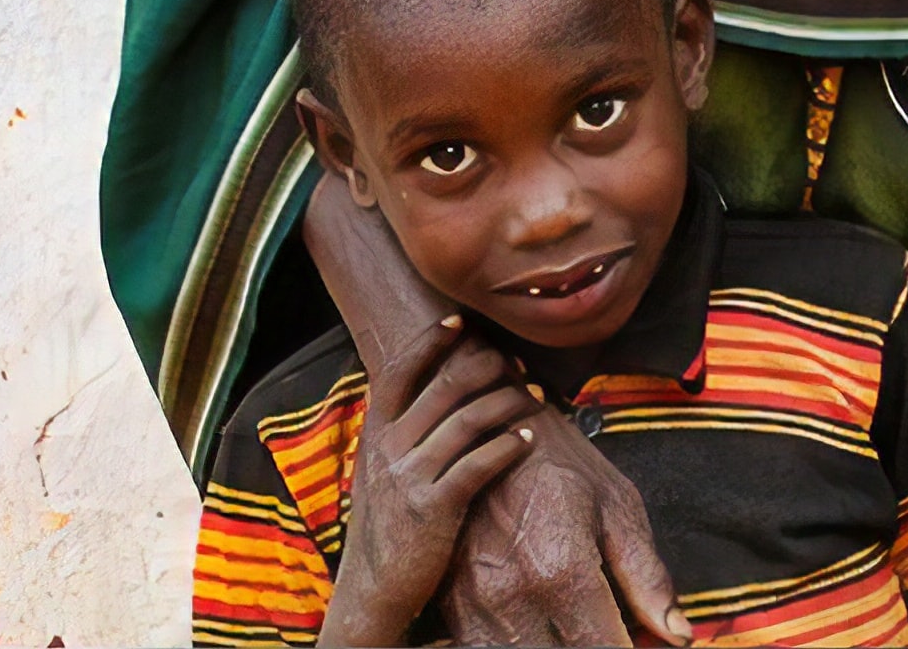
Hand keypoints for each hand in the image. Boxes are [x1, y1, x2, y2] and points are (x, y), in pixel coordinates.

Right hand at [317, 316, 539, 646]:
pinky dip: (508, 445)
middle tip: (516, 364)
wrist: (373, 586)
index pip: (399, 372)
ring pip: (468, 419)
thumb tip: (436, 384)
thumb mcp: (379, 467)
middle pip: (445, 386)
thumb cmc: (388, 520)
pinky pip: (479, 464)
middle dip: (488, 367)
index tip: (461, 321)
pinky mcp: (434, 507)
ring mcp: (409, 476)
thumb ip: (401, 428)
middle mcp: (388, 448)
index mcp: (375, 432)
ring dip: (508, 402)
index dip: (430, 342)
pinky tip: (528, 438)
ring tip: (534, 397)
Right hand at [433, 414, 691, 646]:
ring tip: (576, 630)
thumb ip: (648, 578)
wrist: (489, 427)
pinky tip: (540, 633)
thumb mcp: (617, 508)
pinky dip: (512, 647)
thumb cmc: (562, 465)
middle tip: (609, 634)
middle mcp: (512, 596)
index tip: (642, 647)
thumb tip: (680, 636)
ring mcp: (474, 604)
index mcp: (562, 572)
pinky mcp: (449, 605)